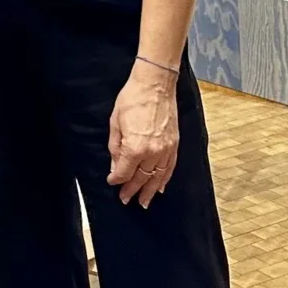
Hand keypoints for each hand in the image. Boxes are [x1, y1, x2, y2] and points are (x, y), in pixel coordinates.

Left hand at [107, 61, 179, 207]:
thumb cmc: (132, 99)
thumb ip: (115, 148)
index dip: (117, 180)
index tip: (112, 183)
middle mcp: (152, 152)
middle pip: (141, 178)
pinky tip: (160, 187)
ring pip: (157, 177)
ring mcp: (166, 150)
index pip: (124, 172)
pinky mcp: (174, 145)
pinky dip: (164, 179)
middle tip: (126, 199)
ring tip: (144, 202)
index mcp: (135, 147)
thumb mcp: (115, 122)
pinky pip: (169, 168)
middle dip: (132, 190)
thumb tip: (115, 167)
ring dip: (150, 190)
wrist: (155, 85)